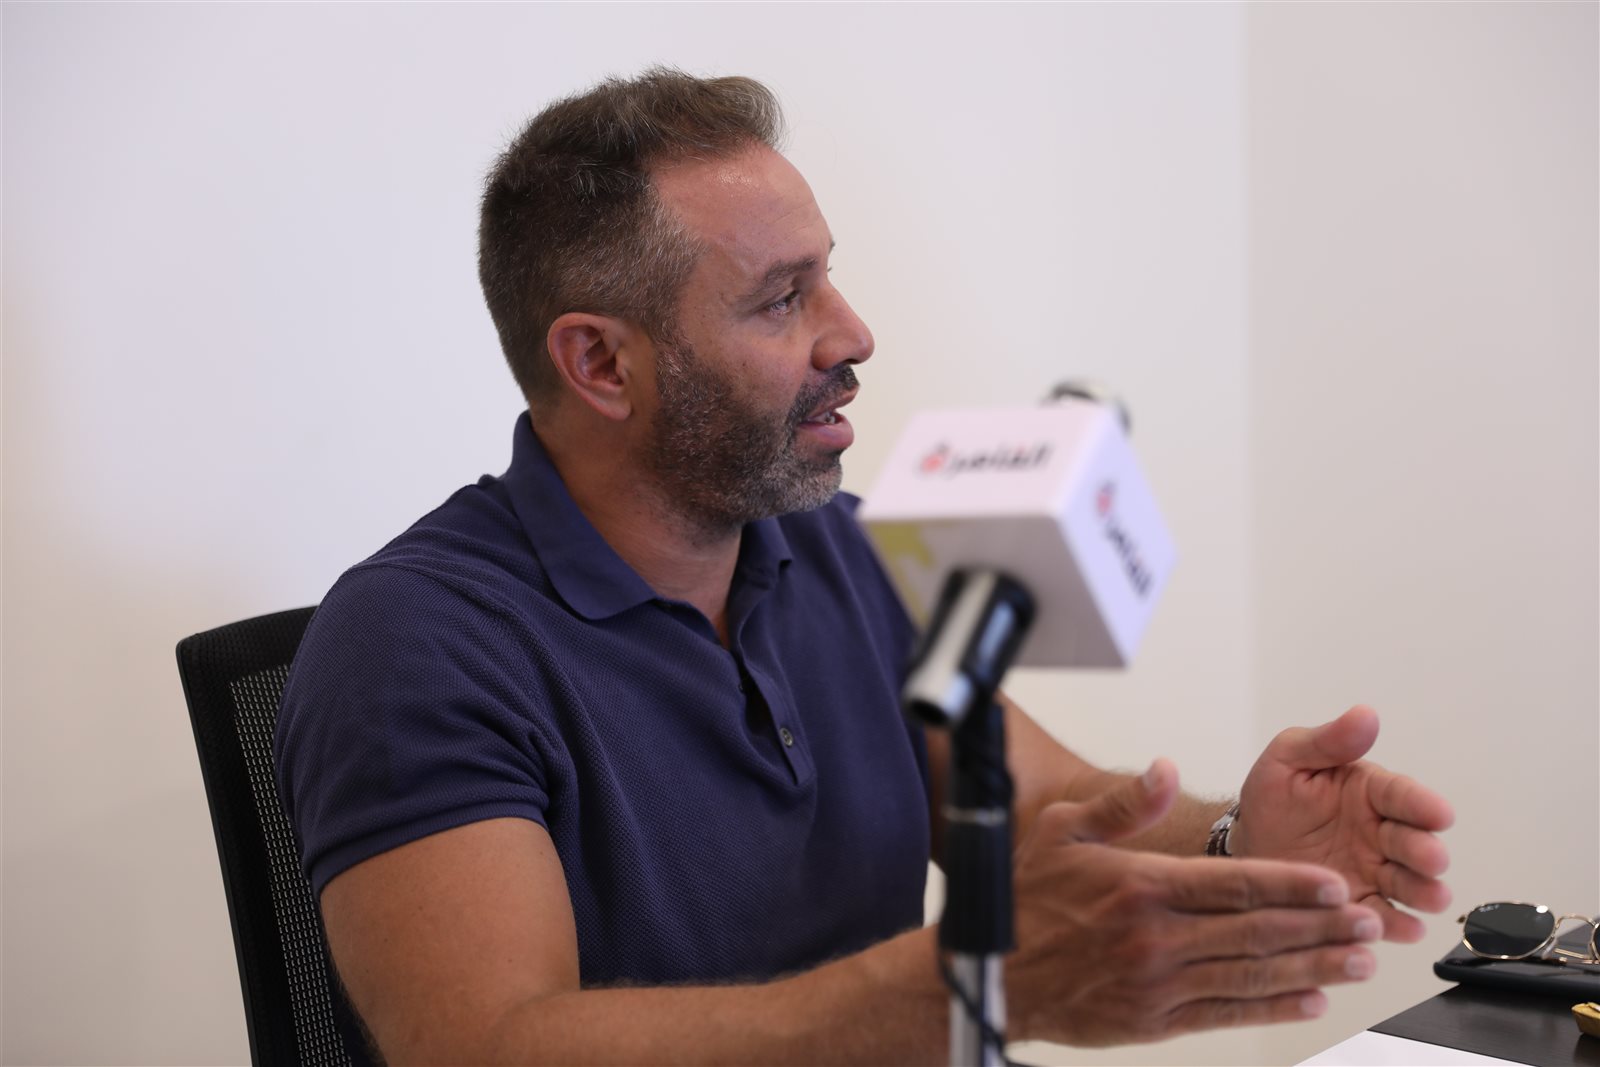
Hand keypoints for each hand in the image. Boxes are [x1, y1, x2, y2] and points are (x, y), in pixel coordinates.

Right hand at [1007, 761, 1381, 1047]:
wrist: (991, 975)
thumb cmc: (1025, 899)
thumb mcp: (1061, 831)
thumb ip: (1123, 804)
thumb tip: (1166, 771)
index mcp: (1142, 886)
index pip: (1234, 883)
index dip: (1292, 885)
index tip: (1336, 885)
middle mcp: (1157, 937)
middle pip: (1257, 930)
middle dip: (1320, 927)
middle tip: (1367, 922)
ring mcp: (1158, 982)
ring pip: (1252, 975)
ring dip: (1311, 968)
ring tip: (1356, 961)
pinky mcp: (1154, 1021)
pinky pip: (1227, 1014)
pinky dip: (1273, 1009)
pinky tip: (1309, 1001)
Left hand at [1236, 706, 1454, 941]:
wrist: (1246, 843)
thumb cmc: (1273, 796)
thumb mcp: (1288, 758)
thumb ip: (1328, 742)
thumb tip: (1365, 714)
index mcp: (1368, 792)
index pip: (1400, 795)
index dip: (1421, 804)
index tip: (1440, 814)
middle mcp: (1381, 833)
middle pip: (1411, 842)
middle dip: (1425, 851)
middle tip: (1433, 859)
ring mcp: (1374, 872)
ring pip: (1408, 883)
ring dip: (1423, 891)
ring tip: (1433, 897)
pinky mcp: (1359, 905)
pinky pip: (1382, 916)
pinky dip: (1396, 925)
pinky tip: (1405, 929)